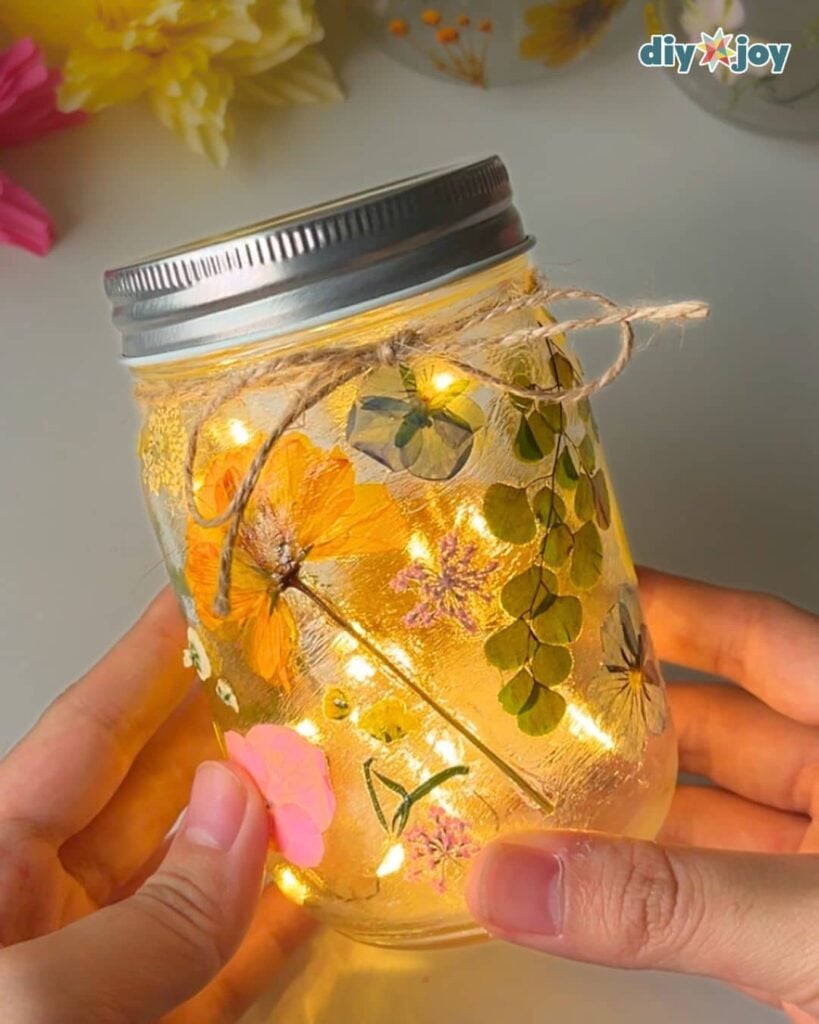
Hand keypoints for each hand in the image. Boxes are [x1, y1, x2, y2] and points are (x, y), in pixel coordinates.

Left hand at [0, 590, 310, 1023]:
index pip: (86, 732)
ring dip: (267, 829)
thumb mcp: (31, 1000)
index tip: (206, 599)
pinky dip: (271, 931)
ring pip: (198, 880)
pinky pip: (217, 970)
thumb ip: (151, 912)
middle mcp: (44, 907)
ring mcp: (98, 973)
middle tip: (298, 671)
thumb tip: (247, 807)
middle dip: (226, 731)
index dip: (147, 660)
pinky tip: (322, 888)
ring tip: (331, 766)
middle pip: (155, 795)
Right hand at [467, 569, 818, 1022]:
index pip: (750, 634)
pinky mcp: (807, 939)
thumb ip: (670, 897)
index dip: (666, 607)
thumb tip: (515, 879)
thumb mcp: (809, 918)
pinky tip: (584, 882)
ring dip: (621, 808)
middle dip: (616, 711)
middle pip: (712, 721)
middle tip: (520, 693)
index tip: (575, 590)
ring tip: (525, 788)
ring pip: (705, 811)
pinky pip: (713, 888)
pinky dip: (650, 883)